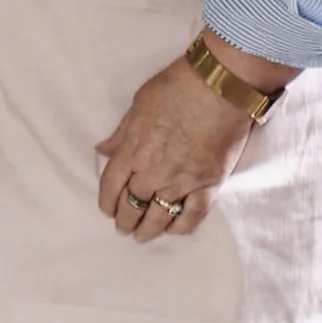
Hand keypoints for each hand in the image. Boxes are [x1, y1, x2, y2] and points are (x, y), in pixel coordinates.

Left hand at [94, 36, 292, 241]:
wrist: (219, 87)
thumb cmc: (175, 88)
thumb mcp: (138, 105)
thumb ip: (121, 134)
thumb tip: (102, 151)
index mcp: (131, 151)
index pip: (110, 187)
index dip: (107, 203)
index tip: (108, 210)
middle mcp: (152, 172)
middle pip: (132, 206)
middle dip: (125, 220)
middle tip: (124, 227)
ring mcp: (181, 181)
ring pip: (159, 217)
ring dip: (148, 231)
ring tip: (143, 236)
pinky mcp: (208, 185)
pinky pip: (191, 216)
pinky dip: (180, 227)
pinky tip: (173, 230)